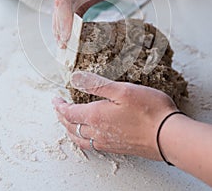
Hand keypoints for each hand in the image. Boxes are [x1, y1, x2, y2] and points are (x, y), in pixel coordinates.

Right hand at [53, 0, 139, 47]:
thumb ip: (84, 6)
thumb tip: (72, 26)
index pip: (63, 3)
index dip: (63, 23)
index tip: (65, 39)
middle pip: (58, 4)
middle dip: (60, 26)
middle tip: (62, 45)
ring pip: (59, 3)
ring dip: (59, 22)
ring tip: (61, 41)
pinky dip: (64, 13)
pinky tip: (63, 27)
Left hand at [53, 71, 176, 159]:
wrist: (169, 136)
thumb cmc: (149, 110)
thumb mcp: (122, 89)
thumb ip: (96, 84)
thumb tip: (75, 78)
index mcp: (96, 116)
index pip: (69, 113)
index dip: (59, 106)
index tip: (55, 99)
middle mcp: (98, 132)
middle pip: (72, 127)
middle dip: (62, 117)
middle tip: (58, 109)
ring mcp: (108, 142)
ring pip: (80, 138)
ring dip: (70, 129)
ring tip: (68, 123)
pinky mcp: (118, 148)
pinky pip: (92, 145)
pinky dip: (83, 138)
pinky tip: (90, 135)